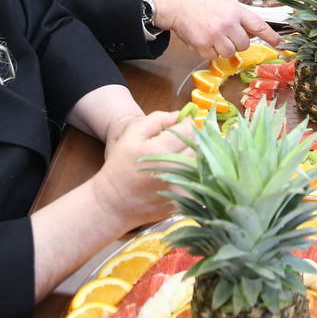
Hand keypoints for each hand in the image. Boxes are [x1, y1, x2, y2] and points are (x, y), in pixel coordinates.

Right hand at [90, 111, 193, 230]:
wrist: (114, 203)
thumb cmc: (120, 166)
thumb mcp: (130, 135)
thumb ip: (155, 120)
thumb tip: (178, 115)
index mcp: (159, 150)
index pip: (188, 130)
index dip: (188, 124)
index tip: (184, 123)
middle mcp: (172, 169)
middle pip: (198, 147)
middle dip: (194, 140)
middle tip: (184, 139)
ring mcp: (178, 188)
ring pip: (202, 165)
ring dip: (198, 157)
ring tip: (185, 155)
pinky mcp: (182, 202)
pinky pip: (200, 184)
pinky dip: (198, 177)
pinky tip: (187, 173)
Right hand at [152, 0, 280, 57]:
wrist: (177, 5)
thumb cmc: (201, 2)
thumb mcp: (224, 3)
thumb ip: (239, 17)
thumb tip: (253, 34)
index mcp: (235, 10)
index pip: (259, 25)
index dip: (271, 36)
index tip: (279, 44)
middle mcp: (228, 23)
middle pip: (244, 44)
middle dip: (237, 43)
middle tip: (226, 34)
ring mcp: (215, 35)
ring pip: (230, 53)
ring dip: (223, 48)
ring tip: (213, 36)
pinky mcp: (203, 46)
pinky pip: (214, 57)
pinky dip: (209, 52)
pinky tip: (203, 39)